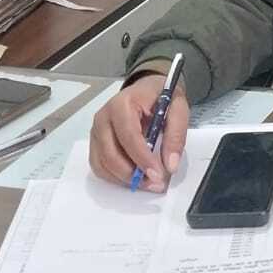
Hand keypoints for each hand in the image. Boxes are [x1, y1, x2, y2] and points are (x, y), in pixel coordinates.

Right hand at [88, 74, 189, 191]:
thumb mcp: (177, 108)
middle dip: (133, 173)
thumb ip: (176, 135)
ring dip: (124, 179)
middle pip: (110, 154)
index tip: (158, 174)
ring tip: (148, 183)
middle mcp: (103, 118)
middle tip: (155, 183)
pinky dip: (115, 177)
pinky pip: (99, 166)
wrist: (147, 89)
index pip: (128, 136)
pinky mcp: (96, 143)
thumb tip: (170, 165)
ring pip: (103, 164)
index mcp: (122, 104)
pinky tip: (134, 178)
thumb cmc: (160, 96)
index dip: (142, 158)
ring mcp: (96, 131)